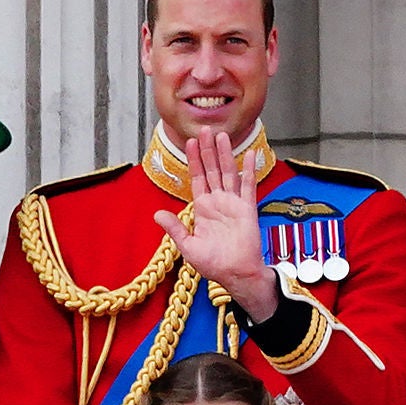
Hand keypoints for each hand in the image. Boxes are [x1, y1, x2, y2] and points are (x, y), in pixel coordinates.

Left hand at [153, 131, 278, 319]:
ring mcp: (233, 204)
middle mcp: (218, 202)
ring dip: (225, 154)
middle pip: (212, 170)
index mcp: (203, 209)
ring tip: (221, 135)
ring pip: (228, 173)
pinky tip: (248, 155)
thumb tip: (157, 214)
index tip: (191, 143)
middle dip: (208, 150)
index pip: (197, 178)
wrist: (236, 274)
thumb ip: (175, 228)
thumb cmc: (214, 264)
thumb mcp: (188, 246)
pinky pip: (248, 186)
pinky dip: (248, 170)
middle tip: (205, 129)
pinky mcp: (247, 209)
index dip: (194, 161)